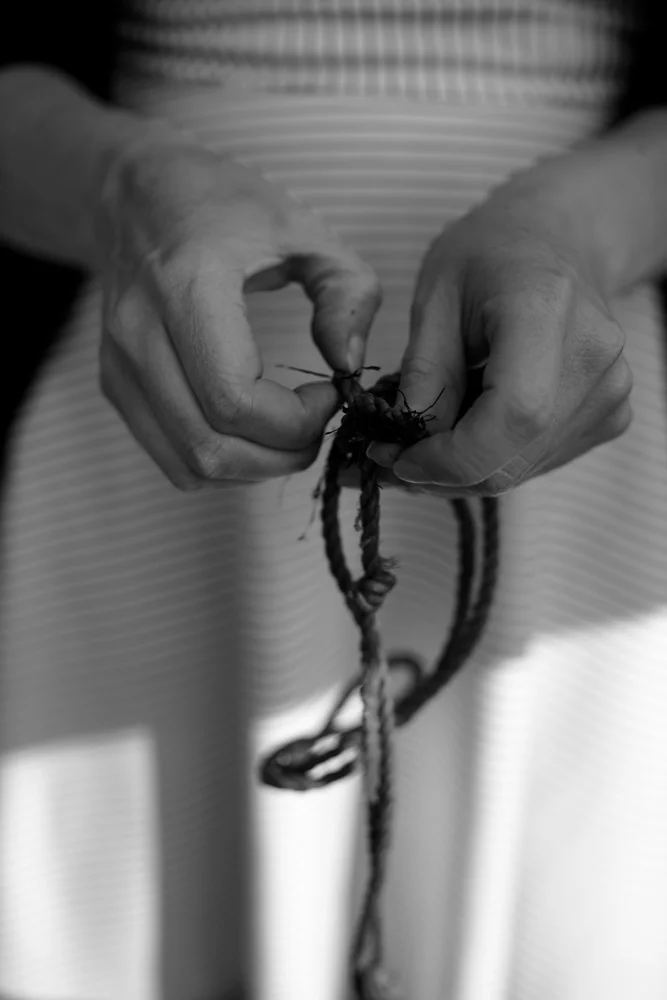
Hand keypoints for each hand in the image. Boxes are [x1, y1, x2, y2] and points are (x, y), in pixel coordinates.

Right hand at [96, 133, 380, 488]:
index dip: (296, 421)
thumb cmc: (225, 206)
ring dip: (253, 468)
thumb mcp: (305, 229)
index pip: (234, 401)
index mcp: (187, 284)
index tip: (330, 393)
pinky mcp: (114, 385)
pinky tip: (251, 430)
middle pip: (209, 447)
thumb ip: (347, 294)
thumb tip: (349, 366)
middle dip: (281, 456)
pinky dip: (222, 464)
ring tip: (287, 430)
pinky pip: (171, 459)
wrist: (135, 193)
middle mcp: (139, 331)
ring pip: (189, 466)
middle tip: (316, 425)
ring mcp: (119, 364)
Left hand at [369, 172, 633, 494]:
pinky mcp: (609, 416)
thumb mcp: (435, 298)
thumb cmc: (488, 257)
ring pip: (517, 471)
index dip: (448, 457)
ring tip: (418, 442)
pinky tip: (462, 430)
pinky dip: (486, 462)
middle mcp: (594, 358)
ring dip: (456, 472)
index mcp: (547, 312)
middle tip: (387, 460)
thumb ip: (423, 373)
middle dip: (438, 473)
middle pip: (510, 457)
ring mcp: (610, 392)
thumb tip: (405, 446)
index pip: (512, 416)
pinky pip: (534, 464)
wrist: (552, 241)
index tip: (394, 459)